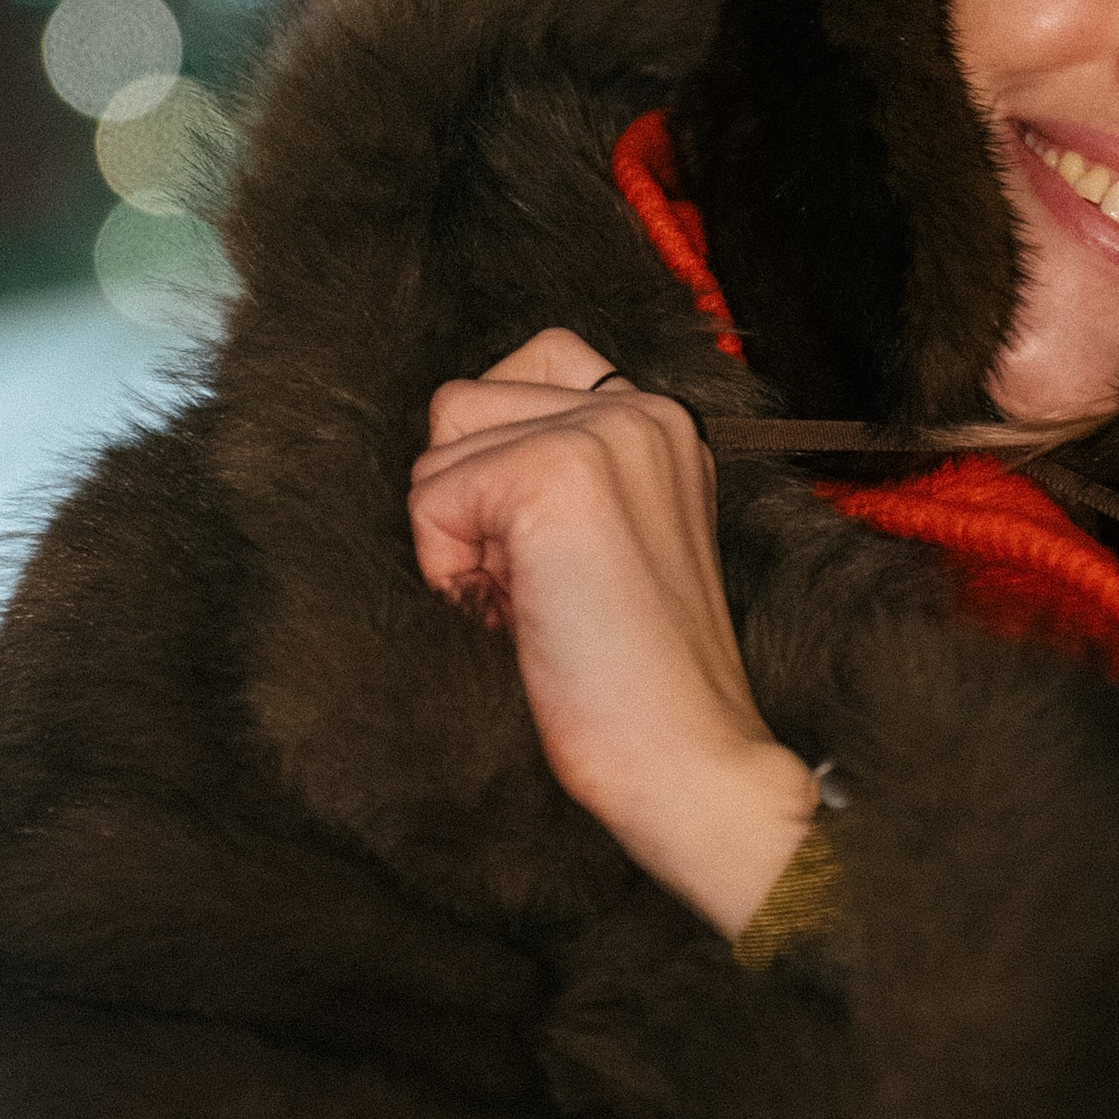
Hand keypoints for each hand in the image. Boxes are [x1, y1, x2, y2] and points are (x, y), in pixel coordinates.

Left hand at [410, 329, 816, 937]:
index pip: (534, 359)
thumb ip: (559, 470)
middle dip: (471, 497)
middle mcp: (641, 408)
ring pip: (441, 444)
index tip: (545, 549)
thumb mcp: (607, 542)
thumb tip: (451, 451)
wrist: (685, 759)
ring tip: (533, 599)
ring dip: (459, 534)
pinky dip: (449, 569)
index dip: (500, 452)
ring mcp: (603, 434)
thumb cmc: (631, 680)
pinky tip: (516, 617)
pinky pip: (432, 497)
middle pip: (466, 401)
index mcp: (662, 422)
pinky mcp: (557, 474)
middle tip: (540, 584)